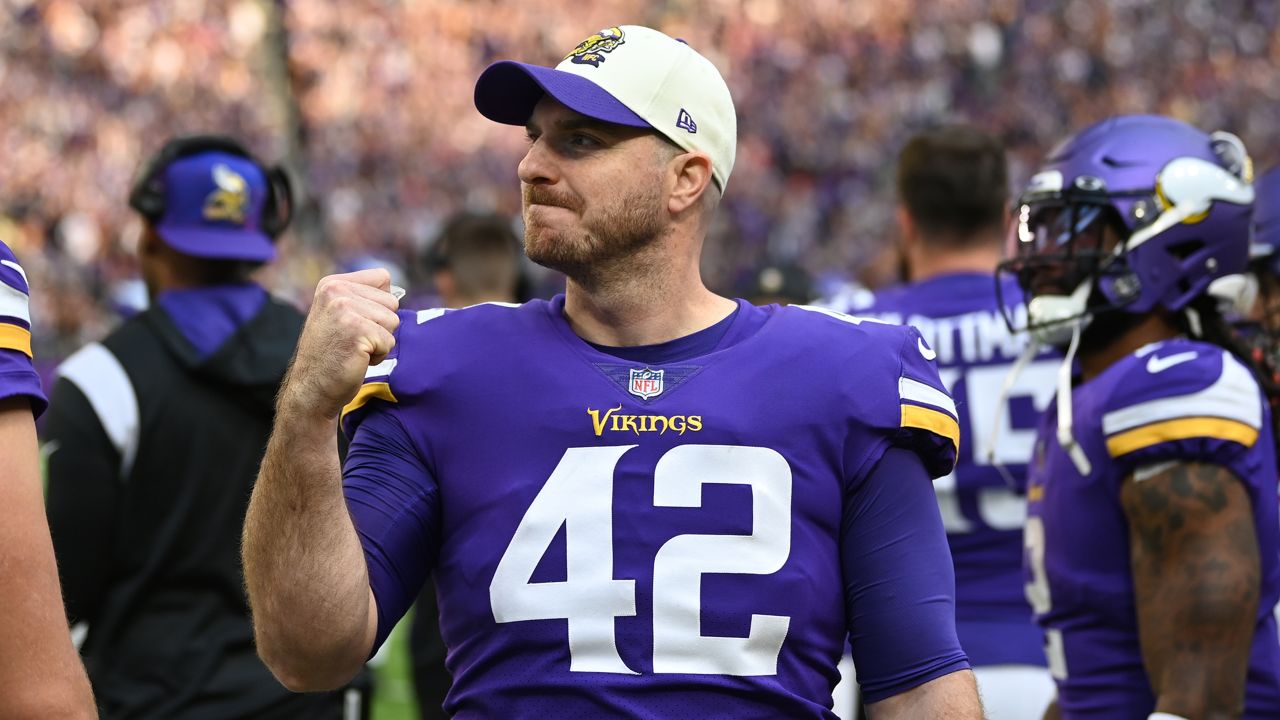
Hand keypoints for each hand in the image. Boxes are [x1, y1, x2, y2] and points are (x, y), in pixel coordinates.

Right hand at [284, 268, 400, 419]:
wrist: (312, 387)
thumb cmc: (332, 354)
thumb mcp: (340, 314)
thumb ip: (363, 298)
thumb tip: (397, 291)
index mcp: (332, 283)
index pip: (383, 278)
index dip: (378, 305)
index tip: (354, 323)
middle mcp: (337, 291)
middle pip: (392, 302)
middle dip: (380, 326)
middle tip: (352, 340)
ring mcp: (345, 309)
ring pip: (393, 321)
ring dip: (379, 341)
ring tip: (354, 349)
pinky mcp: (357, 331)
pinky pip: (389, 341)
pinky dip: (378, 355)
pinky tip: (356, 359)